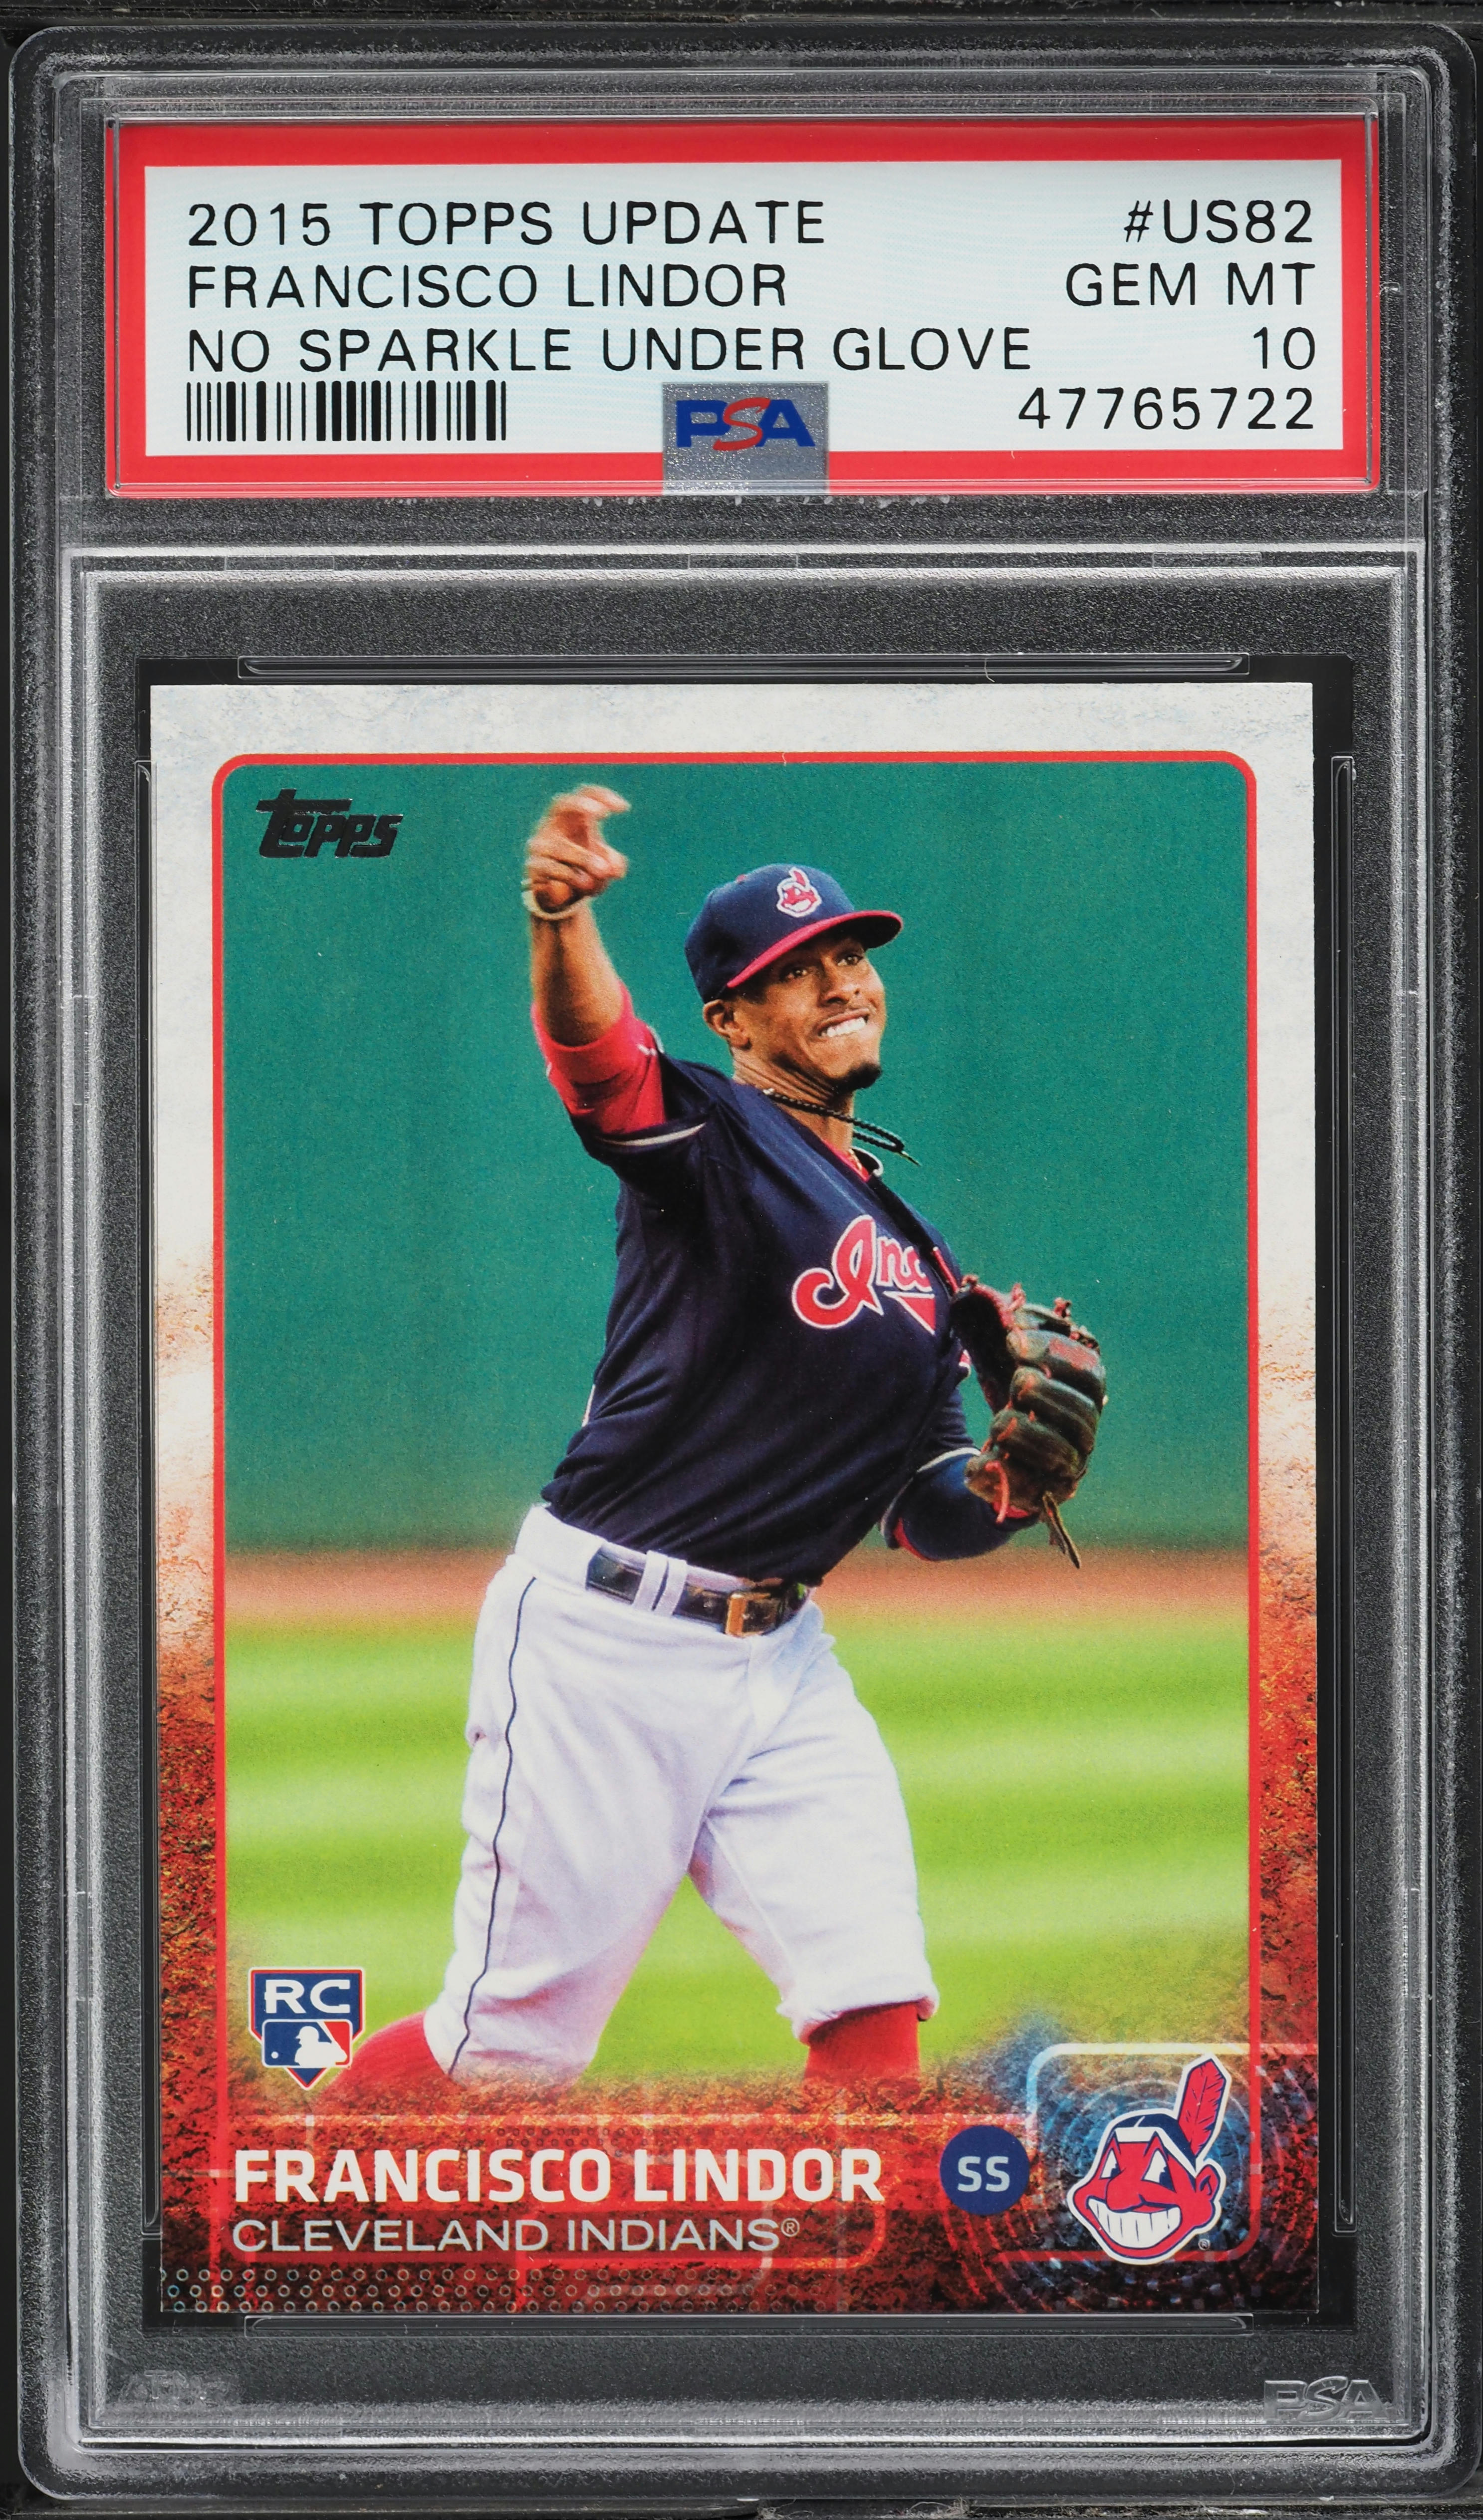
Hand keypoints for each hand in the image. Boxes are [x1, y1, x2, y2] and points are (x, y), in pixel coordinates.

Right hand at [524, 786, 629, 914]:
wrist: (562, 899)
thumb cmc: (584, 873)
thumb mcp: (604, 868)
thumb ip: (613, 863)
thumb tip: (616, 869)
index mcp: (574, 819)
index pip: (584, 794)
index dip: (602, 796)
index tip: (624, 808)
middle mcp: (554, 825)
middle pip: (562, 803)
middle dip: (581, 805)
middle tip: (602, 814)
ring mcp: (540, 844)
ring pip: (560, 846)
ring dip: (584, 858)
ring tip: (604, 872)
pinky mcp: (534, 865)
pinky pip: (551, 867)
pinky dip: (571, 876)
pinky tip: (585, 884)